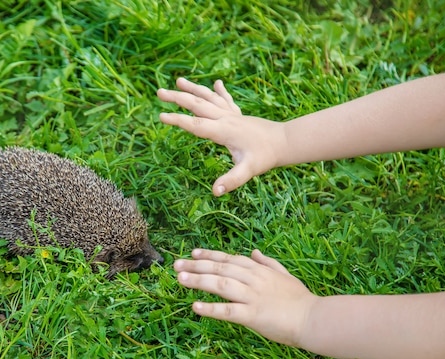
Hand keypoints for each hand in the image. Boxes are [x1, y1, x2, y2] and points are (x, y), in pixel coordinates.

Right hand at [157, 78, 285, 195]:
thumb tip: (215, 192)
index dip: (177, 120)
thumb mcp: (248, 170)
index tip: (161, 116)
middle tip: (158, 92)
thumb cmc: (265, 157)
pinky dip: (219, 91)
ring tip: (178, 81)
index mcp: (223, 131)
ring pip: (209, 98)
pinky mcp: (239, 115)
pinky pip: (226, 100)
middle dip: (177, 98)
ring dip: (193, 89)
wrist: (286, 142)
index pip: (195, 124)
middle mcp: (226, 119)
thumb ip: (232, 180)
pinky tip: (217, 83)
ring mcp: (233, 115)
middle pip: (197, 105)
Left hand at [174, 248, 318, 346]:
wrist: (315, 318)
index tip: (192, 252)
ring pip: (220, 284)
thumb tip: (254, 252)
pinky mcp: (253, 315)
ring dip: (198, 280)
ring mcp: (253, 296)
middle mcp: (253, 279)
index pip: (229, 258)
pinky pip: (228, 311)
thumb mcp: (285, 275)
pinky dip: (211, 308)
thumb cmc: (300, 299)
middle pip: (220, 268)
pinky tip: (195, 306)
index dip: (210, 254)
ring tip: (180, 278)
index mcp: (259, 270)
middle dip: (196, 265)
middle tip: (176, 264)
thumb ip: (268, 262)